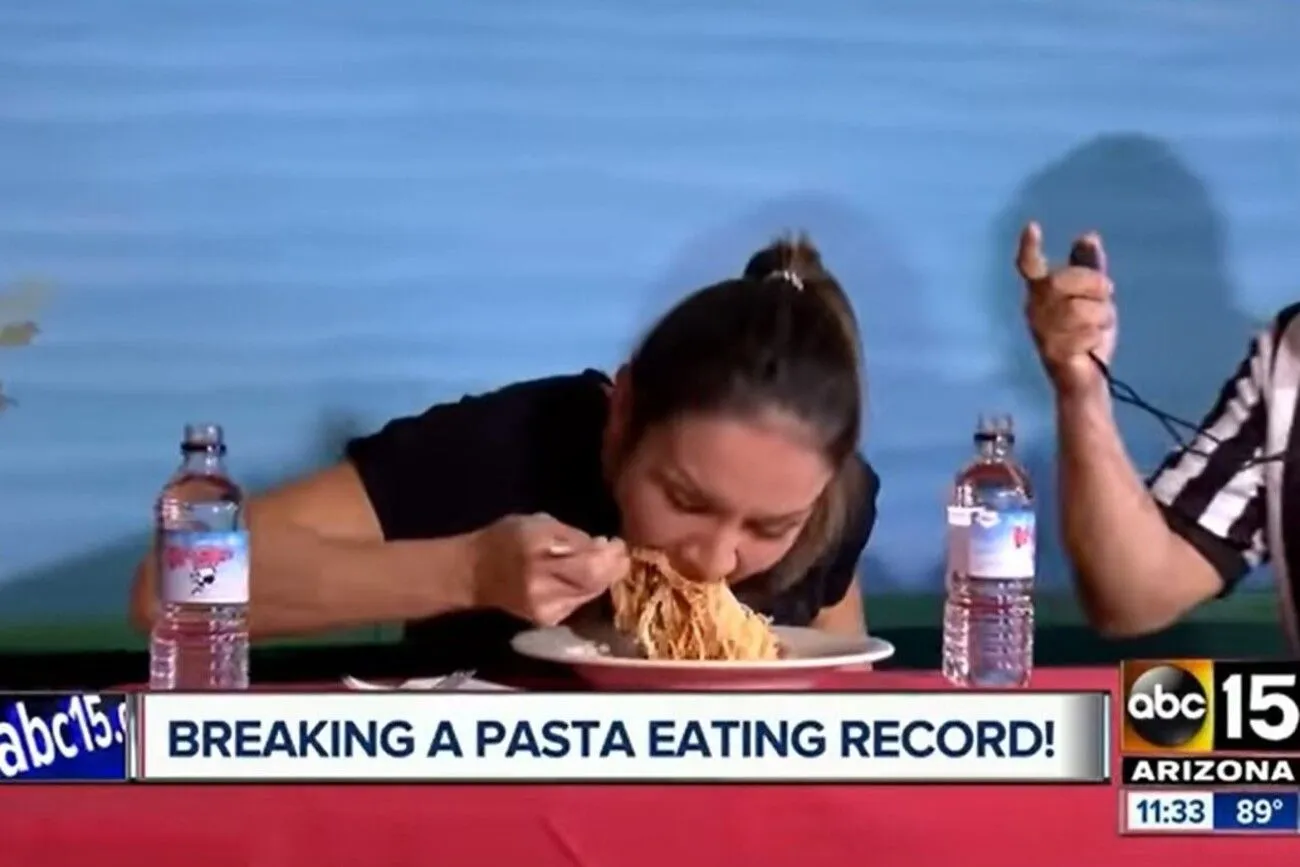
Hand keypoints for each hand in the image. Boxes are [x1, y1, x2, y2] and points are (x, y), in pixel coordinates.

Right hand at [469, 513, 628, 624]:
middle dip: (614, 566)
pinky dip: (587, 590)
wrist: (473, 574)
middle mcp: (541, 580)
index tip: (617, 543)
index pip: (588, 557)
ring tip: (605, 564)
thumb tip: (603, 546)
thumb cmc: (505, 540)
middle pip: (594, 579)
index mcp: (537, 548)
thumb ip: (571, 535)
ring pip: (590, 593)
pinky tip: (584, 579)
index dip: (610, 552)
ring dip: (604, 578)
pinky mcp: (546, 619)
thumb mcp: (537, 522)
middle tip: (620, 554)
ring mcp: (544, 604)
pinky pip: (579, 603)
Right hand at [1018, 222, 1116, 398]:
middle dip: (1092, 284)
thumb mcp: (1094, 298)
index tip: (1032, 227)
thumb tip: (1088, 236)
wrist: (1085, 380)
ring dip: (1101, 316)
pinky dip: (1097, 338)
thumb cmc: (1087, 337)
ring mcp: (1041, 332)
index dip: (1029, 248)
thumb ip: (1089, 268)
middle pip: (1062, 281)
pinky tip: (1092, 345)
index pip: (1029, 267)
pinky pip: (1085, 334)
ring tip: (1099, 328)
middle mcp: (1034, 310)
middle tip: (1107, 294)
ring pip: (1079, 309)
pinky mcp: (1052, 352)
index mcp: (1041, 294)